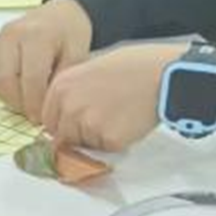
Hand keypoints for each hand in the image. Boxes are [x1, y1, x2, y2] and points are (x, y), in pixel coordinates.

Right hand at [0, 0, 93, 121]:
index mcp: (37, 36)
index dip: (36, 104)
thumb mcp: (78, 54)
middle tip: (36, 115)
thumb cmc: (72, 32)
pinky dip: (6, 89)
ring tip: (30, 104)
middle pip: (5, 81)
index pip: (31, 79)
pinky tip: (23, 92)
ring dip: (10, 98)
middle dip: (20, 104)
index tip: (45, 119)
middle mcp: (12, 35)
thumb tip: (49, 108)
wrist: (62, 11)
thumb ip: (62, 79)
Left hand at [39, 42, 189, 151]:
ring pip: (85, 146)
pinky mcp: (108, 139)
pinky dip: (118, 142)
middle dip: (81, 134)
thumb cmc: (138, 65)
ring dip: (99, 139)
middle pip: (64, 136)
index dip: (66, 123)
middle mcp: (69, 106)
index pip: (50, 119)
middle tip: (106, 119)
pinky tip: (131, 121)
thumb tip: (69, 112)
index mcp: (62, 85)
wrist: (166, 73)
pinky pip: (107, 150)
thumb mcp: (95, 67)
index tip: (79, 124)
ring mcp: (87, 124)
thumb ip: (76, 90)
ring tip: (122, 116)